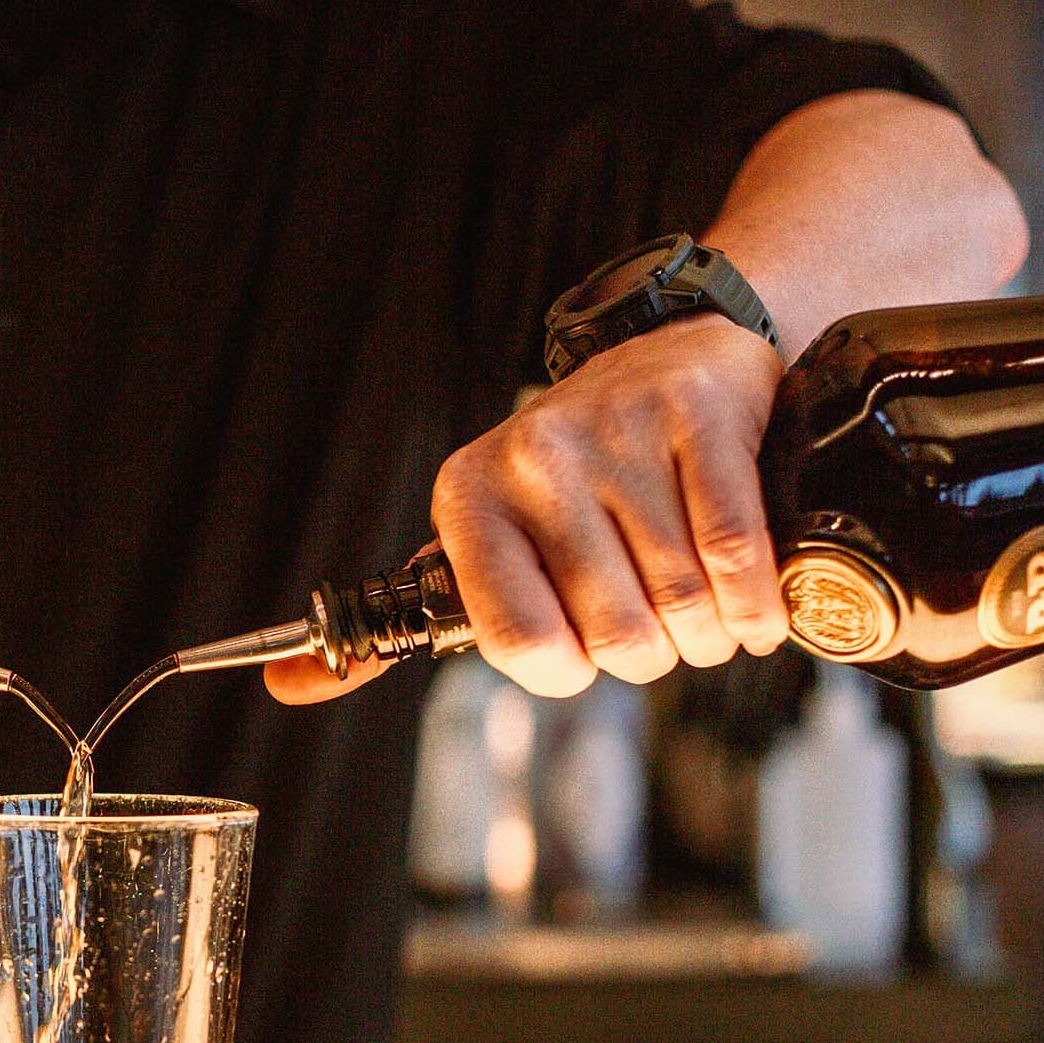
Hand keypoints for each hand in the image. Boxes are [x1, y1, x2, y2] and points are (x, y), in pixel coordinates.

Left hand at [267, 314, 790, 703]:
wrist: (666, 356)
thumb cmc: (571, 481)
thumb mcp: (473, 545)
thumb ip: (386, 630)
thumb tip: (286, 686)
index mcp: (466, 500)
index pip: (522, 647)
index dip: (570, 671)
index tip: (583, 653)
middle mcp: (533, 459)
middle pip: (616, 635)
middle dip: (653, 655)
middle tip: (657, 624)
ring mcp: (618, 432)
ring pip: (682, 602)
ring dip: (710, 633)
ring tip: (703, 606)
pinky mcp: (698, 416)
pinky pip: (736, 556)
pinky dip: (757, 601)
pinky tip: (752, 599)